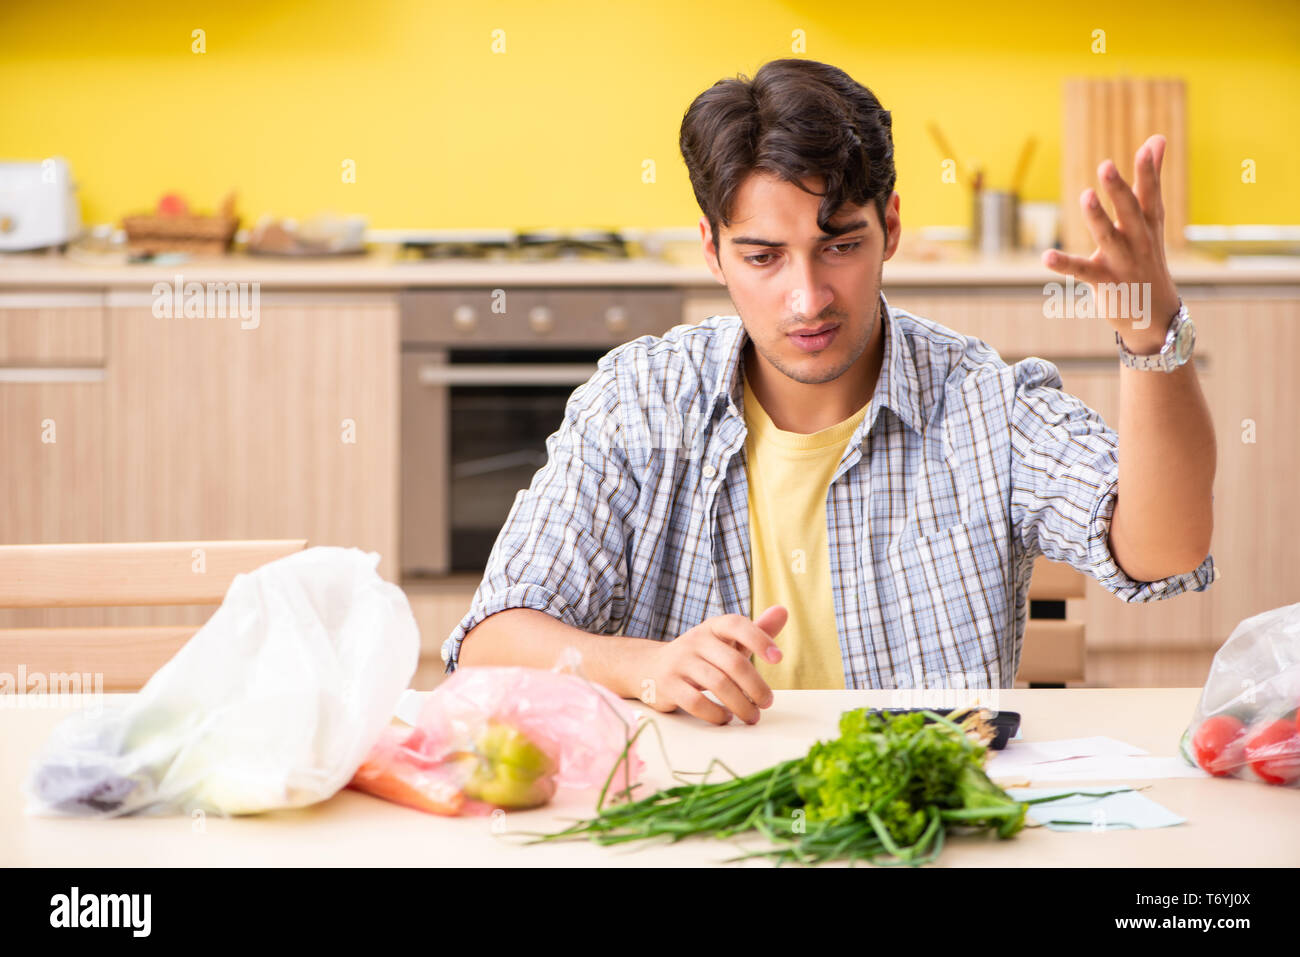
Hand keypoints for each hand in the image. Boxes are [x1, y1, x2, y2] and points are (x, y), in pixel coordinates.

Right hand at [632, 606, 786, 725]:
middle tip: (767, 703)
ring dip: (741, 705)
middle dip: (756, 687)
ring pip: (717, 684)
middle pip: (733, 663)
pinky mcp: (668, 685)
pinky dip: (716, 714)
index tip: (779, 659)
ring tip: (752, 716)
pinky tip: (725, 718)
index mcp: (713, 627)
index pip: (736, 624)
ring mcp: (679, 662)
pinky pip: (696, 702)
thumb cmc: (701, 656)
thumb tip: (783, 611)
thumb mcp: (727, 641)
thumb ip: (756, 630)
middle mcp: (695, 640)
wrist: (651, 667)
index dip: (759, 638)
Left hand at [1043, 133, 1180, 351]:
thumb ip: (1150, 179)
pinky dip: (1064, 264)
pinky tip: (1046, 256)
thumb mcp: (1150, 219)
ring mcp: (1122, 262)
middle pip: (1129, 212)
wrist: (1154, 313)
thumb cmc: (1147, 256)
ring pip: (1108, 237)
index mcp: (1148, 223)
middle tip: (1106, 166)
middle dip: (1118, 190)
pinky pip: (1081, 271)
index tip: (1149, 146)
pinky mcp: (1104, 282)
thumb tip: (1156, 138)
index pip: (1150, 194)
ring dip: (1097, 218)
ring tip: (1085, 196)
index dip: (1149, 171)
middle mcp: (1138, 241)